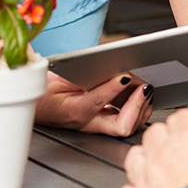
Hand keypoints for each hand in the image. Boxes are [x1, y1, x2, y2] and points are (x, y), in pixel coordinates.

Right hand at [35, 72, 153, 136]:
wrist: (40, 108)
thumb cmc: (47, 93)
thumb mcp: (58, 77)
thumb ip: (80, 71)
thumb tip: (105, 61)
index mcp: (73, 110)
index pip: (95, 101)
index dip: (112, 89)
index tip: (125, 75)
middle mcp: (89, 123)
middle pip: (121, 125)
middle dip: (137, 106)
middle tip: (145, 87)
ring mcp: (100, 126)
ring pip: (129, 125)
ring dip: (142, 107)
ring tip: (146, 88)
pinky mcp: (106, 123)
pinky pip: (128, 120)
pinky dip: (139, 108)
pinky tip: (141, 94)